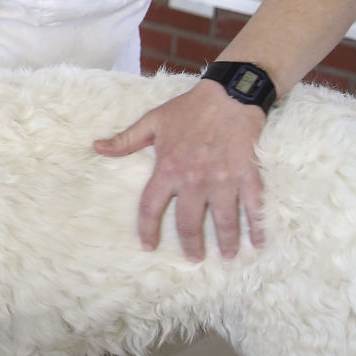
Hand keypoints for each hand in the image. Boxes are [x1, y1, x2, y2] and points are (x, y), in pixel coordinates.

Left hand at [95, 80, 266, 260]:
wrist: (229, 96)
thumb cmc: (189, 109)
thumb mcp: (153, 121)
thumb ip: (126, 140)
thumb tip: (97, 147)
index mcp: (168, 169)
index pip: (151, 207)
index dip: (148, 229)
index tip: (149, 246)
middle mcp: (194, 180)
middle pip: (189, 223)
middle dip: (191, 245)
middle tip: (193, 258)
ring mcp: (222, 180)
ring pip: (223, 221)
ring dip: (225, 242)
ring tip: (228, 256)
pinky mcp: (248, 176)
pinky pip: (253, 208)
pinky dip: (258, 227)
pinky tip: (258, 243)